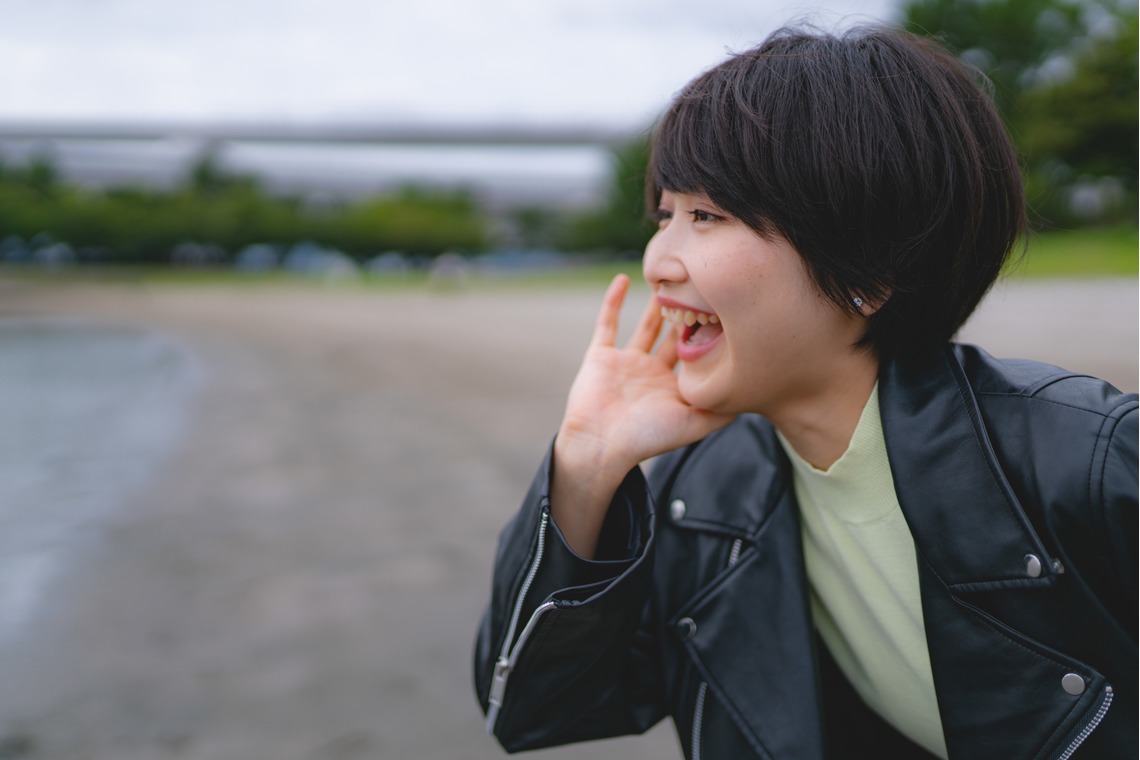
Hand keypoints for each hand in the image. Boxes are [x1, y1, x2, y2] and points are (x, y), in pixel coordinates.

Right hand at [550, 275, 733, 556]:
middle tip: (705, 283)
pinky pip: (607, 322)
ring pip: (646, 325)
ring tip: (672, 276)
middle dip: (690, 313)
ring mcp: (626, 363)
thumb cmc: (648, 437)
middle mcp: (652, 373)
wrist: (601, 445)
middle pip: (675, 335)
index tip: (727, 307)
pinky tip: (624, 278)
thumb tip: (755, 395)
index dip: (710, 332)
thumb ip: (723, 410)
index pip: (697, 354)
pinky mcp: (601, 356)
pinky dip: (612, 300)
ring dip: (658, 303)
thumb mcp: (695, 424)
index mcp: (674, 388)